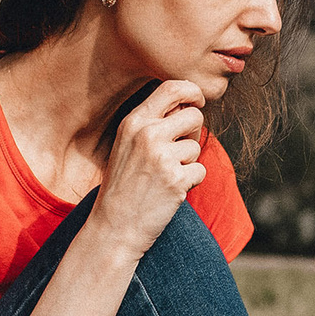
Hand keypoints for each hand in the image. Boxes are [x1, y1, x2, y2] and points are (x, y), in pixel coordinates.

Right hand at [90, 79, 207, 252]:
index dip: (192, 91)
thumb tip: (190, 105)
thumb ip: (153, 123)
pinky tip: (170, 191)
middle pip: (194, 115)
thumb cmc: (124, 186)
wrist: (113, 227)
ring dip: (188, 163)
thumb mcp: (127, 145)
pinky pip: (201, 171)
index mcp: (133, 122)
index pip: (172, 88)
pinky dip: (191, 182)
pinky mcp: (176, 180)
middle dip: (194, 132)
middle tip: (179, 152)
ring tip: (164, 176)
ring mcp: (161, 157)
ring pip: (197, 147)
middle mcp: (147, 134)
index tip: (198, 101)